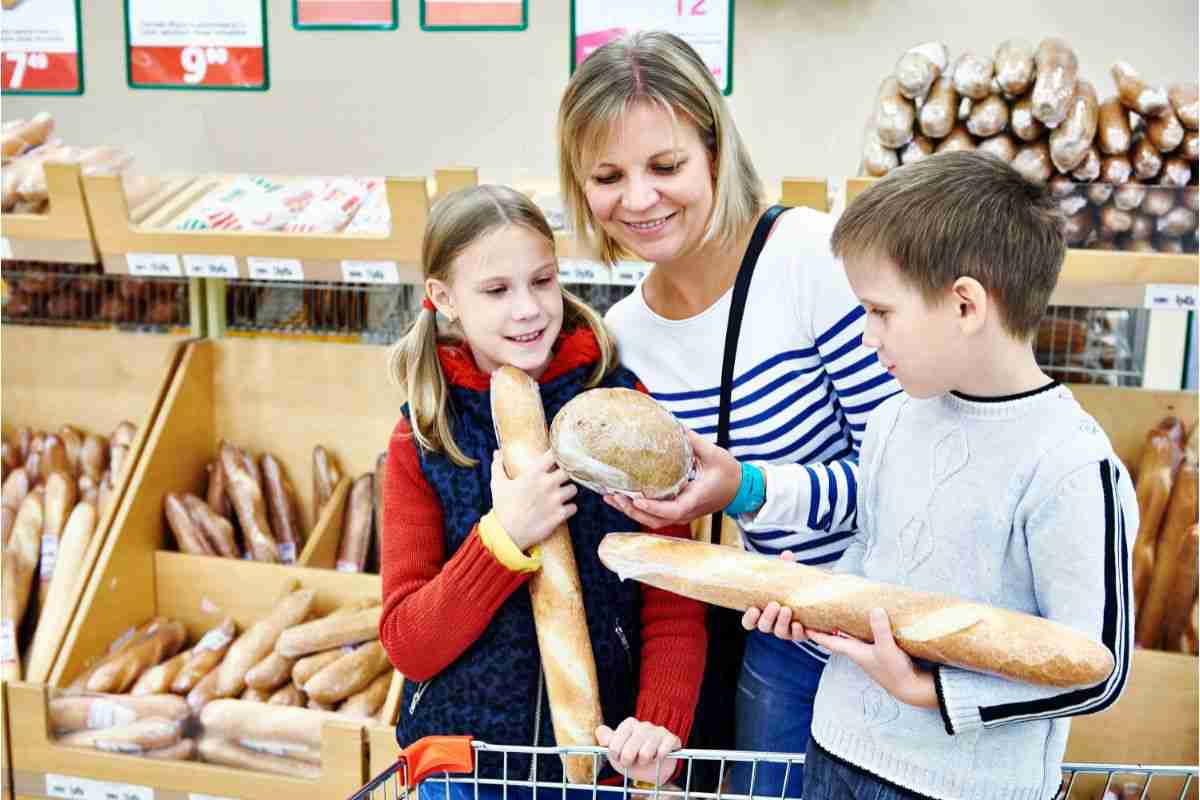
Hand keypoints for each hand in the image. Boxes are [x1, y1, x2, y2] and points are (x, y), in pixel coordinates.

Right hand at [491, 449, 576, 551]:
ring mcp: (555, 500)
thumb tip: (497, 452)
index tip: (557, 457)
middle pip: (569, 471)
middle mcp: (547, 484)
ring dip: (569, 491)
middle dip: (566, 474)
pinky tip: (563, 509)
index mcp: (533, 473)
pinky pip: (574, 507)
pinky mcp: (560, 515)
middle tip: (561, 478)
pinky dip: (569, 509)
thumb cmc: (502, 508)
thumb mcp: (497, 484)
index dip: (559, 454)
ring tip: (562, 495)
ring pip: (574, 489)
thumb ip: (498, 466)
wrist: (507, 535)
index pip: (554, 454)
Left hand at [596, 718, 680, 785]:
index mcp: (629, 724)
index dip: (614, 755)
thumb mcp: (616, 751)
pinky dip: (659, 758)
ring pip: (646, 752)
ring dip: (644, 761)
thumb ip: (607, 740)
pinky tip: (658, 757)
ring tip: (644, 760)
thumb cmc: (633, 757)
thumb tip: (599, 730)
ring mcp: (658, 731)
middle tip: (630, 762)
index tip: (618, 758)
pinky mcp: (671, 739)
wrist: (653, 768)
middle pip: (629, 749)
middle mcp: (644, 725)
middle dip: (628, 761)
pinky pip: (664, 749)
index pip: (614, 743)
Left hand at [603, 430, 740, 528]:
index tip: (636, 499)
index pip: (672, 511)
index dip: (653, 508)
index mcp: (695, 500)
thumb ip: (694, 441)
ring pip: (652, 521)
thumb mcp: (714, 454)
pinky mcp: (678, 510)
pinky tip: (623, 498)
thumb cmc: (729, 473)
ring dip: (631, 511)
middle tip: (614, 495)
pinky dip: (638, 509)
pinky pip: (655, 515)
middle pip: (655, 520)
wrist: (740, 488)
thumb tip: (674, 424)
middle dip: (633, 511)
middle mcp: (687, 511)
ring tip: (611, 497)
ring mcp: (682, 513)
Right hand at [742, 553, 807, 640]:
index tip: (754, 609)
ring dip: (781, 622)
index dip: (749, 618)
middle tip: (774, 604)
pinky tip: (798, 623)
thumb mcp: (785, 578)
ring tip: (786, 609)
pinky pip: (796, 636)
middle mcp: (771, 624)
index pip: (748, 622)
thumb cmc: (789, 589)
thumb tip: (787, 554)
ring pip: (778, 632)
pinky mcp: (798, 633)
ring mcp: (784, 630)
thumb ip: (784, 568)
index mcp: (761, 613)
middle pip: (763, 627)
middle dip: (768, 617)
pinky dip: (796, 631)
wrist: (811, 600)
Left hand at [807, 608, 936, 708]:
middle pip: (835, 637)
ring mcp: (868, 651)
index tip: (798, 623)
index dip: (814, 632)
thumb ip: (880, 630)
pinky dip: (860, 627)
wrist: (911, 687)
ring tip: (836, 610)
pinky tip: (865, 618)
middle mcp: (857, 651)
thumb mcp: (887, 649)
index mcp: (853, 651)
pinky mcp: (880, 650)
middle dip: (825, 626)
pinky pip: (864, 636)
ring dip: (842, 625)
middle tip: (815, 612)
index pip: (828, 641)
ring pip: (849, 636)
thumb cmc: (896, 671)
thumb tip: (875, 609)